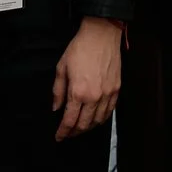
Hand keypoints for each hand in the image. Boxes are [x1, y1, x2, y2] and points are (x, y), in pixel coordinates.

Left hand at [52, 16, 122, 141]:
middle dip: (74, 132)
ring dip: (88, 127)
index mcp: (78, 92)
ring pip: (98, 121)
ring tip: (81, 127)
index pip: (69, 121)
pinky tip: (96, 118)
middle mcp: (94, 97)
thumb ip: (58, 91)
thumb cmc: (80, 48)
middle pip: (84, 125)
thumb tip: (56, 107)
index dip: (63, 132)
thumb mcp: (61, 68)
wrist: (101, 35)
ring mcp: (107, 94)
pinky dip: (102, 118)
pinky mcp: (116, 89)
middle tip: (68, 134)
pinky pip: (110, 111)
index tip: (59, 137)